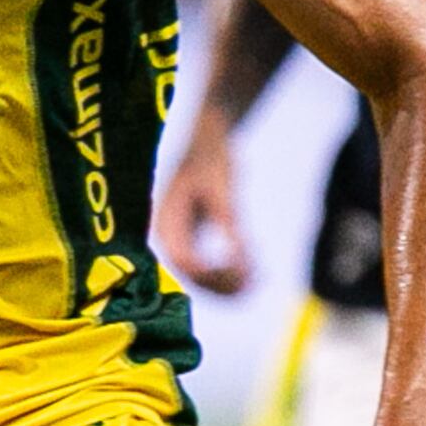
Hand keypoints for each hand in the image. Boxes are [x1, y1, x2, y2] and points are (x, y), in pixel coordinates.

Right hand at [152, 119, 251, 295]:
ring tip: (259, 282)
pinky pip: (208, 267)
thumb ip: (231, 226)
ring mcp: (179, 239)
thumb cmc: (213, 159)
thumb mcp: (224, 191)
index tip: (243, 272)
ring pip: (200, 277)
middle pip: (191, 274)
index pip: (183, 260)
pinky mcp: (192, 241)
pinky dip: (229, 274)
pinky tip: (255, 273)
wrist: (208, 140)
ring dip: (227, 286)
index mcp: (166, 219)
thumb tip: (243, 262)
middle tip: (255, 283)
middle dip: (222, 284)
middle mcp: (168, 234)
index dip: (211, 273)